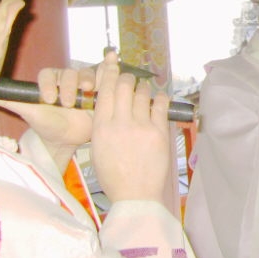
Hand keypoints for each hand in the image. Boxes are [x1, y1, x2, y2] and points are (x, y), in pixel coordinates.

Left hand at [0, 59, 103, 172]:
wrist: (67, 138)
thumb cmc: (46, 124)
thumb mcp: (29, 112)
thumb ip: (10, 102)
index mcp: (49, 80)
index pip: (48, 74)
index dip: (48, 84)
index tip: (48, 99)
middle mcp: (67, 78)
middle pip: (69, 73)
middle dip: (68, 86)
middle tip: (67, 103)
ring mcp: (85, 83)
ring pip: (87, 73)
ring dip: (88, 80)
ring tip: (88, 91)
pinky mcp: (101, 88)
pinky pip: (105, 74)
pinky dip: (109, 66)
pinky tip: (113, 59)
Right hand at [89, 56, 171, 206]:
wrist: (135, 195)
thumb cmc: (115, 176)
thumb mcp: (98, 149)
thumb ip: (103, 125)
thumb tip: (112, 107)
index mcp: (100, 127)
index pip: (105, 90)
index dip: (110, 73)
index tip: (113, 62)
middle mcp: (119, 122)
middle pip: (124, 85)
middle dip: (128, 78)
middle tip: (132, 79)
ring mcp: (140, 126)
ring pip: (143, 93)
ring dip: (144, 88)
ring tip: (145, 91)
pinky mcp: (159, 132)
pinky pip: (160, 105)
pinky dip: (159, 99)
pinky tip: (159, 99)